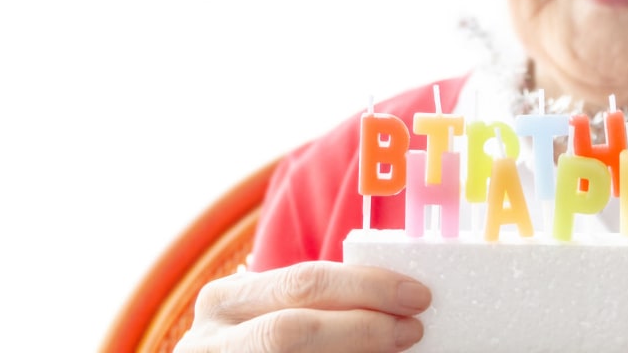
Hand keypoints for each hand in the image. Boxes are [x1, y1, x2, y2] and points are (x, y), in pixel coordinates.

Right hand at [174, 261, 431, 352]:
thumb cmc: (251, 344)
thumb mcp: (265, 313)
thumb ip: (312, 304)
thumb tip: (394, 300)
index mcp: (224, 300)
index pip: (304, 282)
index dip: (366, 287)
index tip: (415, 294)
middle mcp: (211, 339)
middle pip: (295, 328)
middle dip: (364, 326)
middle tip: (413, 328)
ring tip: (397, 350)